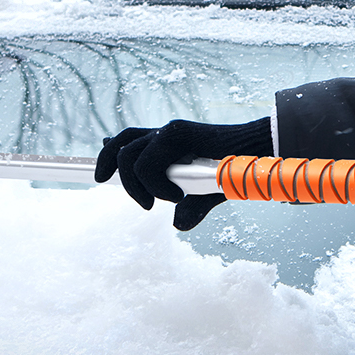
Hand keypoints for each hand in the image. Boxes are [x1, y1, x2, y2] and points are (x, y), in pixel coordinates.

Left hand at [95, 118, 272, 230]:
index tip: (99, 173)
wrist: (255, 155)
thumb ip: (188, 207)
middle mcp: (162, 134)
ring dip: (140, 187)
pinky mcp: (177, 132)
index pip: (126, 141)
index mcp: (164, 144)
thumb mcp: (204, 196)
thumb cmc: (230, 171)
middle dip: (120, 179)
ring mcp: (168, 131)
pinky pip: (148, 163)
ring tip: (164, 199)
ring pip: (129, 158)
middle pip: (120, 149)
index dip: (107, 154)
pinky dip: (157, 185)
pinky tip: (176, 195)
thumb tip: (177, 223)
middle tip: (142, 203)